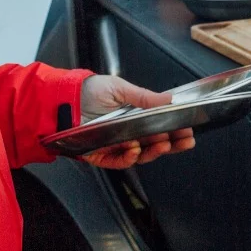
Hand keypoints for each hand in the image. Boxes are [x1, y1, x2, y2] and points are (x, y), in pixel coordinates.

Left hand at [78, 74, 195, 168]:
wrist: (62, 99)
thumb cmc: (88, 91)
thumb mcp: (119, 88)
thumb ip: (144, 97)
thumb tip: (169, 99)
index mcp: (135, 118)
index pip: (161, 128)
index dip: (176, 131)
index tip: (189, 131)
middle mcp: (128, 134)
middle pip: (155, 145)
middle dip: (173, 144)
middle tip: (185, 141)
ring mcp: (116, 146)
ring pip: (142, 156)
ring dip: (154, 151)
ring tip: (164, 143)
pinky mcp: (102, 156)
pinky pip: (120, 162)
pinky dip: (130, 158)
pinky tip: (135, 149)